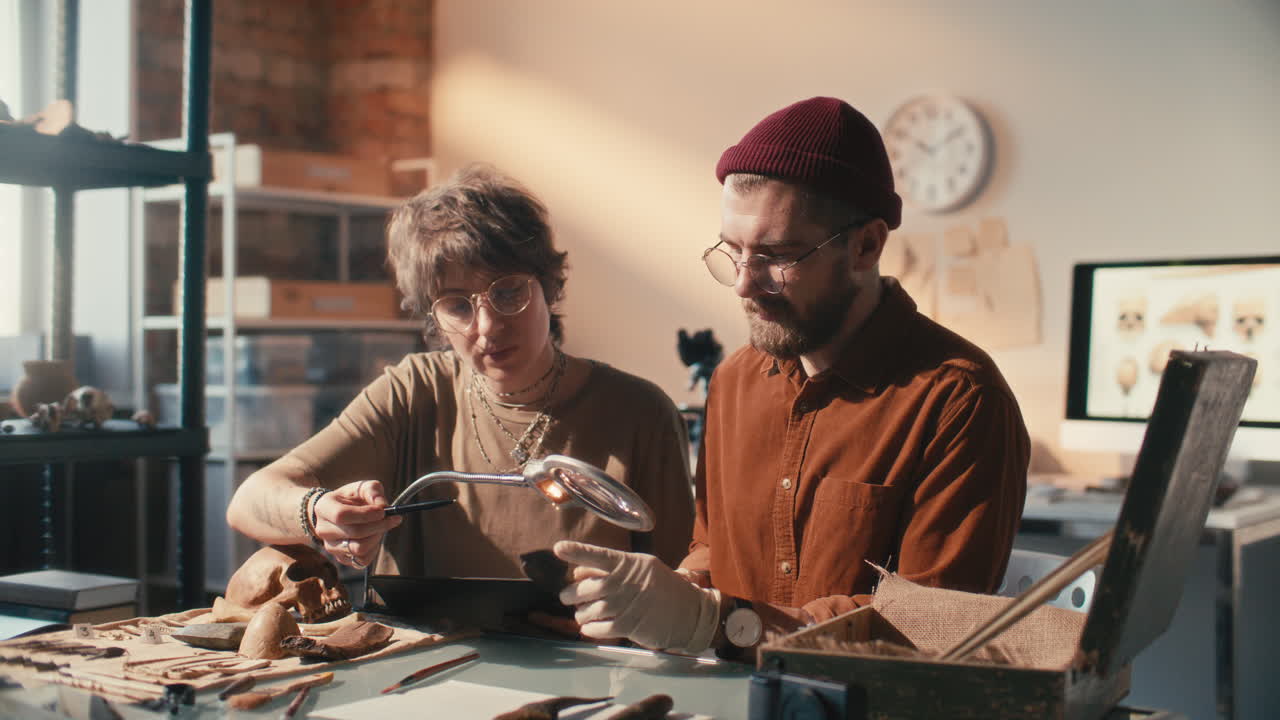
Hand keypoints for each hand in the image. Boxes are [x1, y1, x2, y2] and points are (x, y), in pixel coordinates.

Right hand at [313, 480, 401, 568]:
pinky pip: (362, 560)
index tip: (382, 511)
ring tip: (382, 526)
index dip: (365, 515)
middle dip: (379, 525)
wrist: (338, 512)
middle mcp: (323, 530)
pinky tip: (375, 536)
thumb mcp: (361, 487)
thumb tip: (382, 506)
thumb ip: (373, 491)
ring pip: (359, 549)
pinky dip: (374, 549)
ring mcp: (331, 546)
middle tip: (393, 518)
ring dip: (377, 537)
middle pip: (354, 533)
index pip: (341, 515)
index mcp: (324, 508)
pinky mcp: (341, 559)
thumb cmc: (350, 498)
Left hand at [554, 541, 719, 651]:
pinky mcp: (628, 626)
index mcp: (628, 564)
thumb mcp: (642, 568)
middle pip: (584, 588)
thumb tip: (579, 572)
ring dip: (580, 613)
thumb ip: (613, 568)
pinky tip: (592, 627)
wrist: (688, 612)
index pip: (598, 556)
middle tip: (568, 597)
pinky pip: (597, 629)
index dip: (577, 552)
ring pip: (587, 610)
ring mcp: (626, 605)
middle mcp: (625, 583)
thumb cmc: (661, 587)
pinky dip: (590, 629)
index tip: (559, 548)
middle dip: (570, 594)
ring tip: (583, 613)